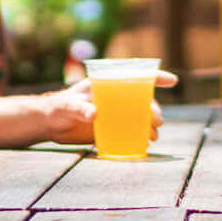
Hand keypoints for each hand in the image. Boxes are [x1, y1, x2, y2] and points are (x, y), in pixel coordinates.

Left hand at [45, 71, 178, 144]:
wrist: (49, 124)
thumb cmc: (58, 107)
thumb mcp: (68, 105)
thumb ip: (80, 108)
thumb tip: (95, 114)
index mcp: (107, 84)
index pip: (135, 77)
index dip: (155, 77)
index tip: (173, 81)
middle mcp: (114, 97)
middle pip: (141, 100)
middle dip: (153, 109)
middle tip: (158, 121)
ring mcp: (113, 113)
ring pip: (138, 116)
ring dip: (149, 124)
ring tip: (153, 136)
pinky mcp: (109, 128)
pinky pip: (129, 131)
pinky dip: (139, 136)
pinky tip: (145, 143)